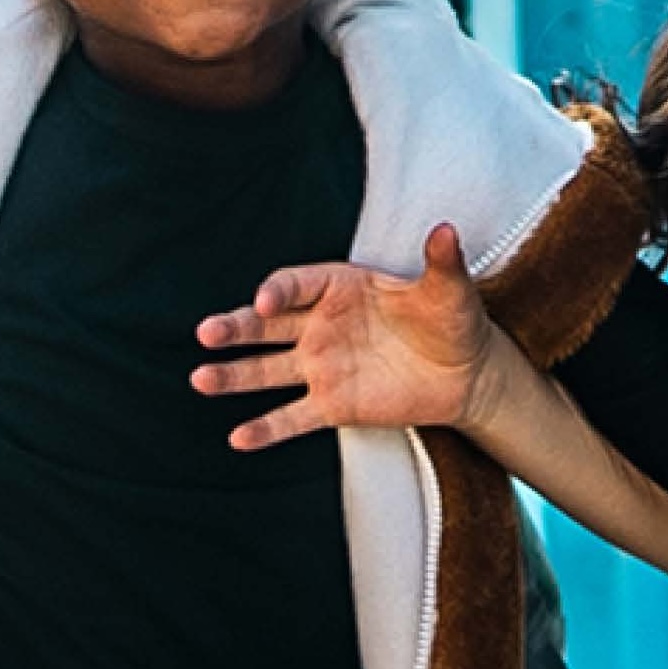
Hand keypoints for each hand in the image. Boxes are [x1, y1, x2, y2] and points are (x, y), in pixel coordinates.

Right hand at [194, 226, 493, 446]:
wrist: (466, 375)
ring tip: (201, 379)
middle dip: (235, 327)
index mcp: (340, 288)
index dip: (278, 291)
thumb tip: (446, 230)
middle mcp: (320, 325)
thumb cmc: (453, 322)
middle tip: (206, 333)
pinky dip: (267, 428)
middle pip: (266, 324)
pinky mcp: (331, 405)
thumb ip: (442, 262)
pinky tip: (239, 438)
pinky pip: (292, 417)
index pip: (297, 284)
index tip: (265, 300)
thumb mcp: (450, 290)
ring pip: (267, 370)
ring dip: (233, 375)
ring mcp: (321, 366)